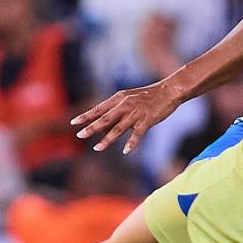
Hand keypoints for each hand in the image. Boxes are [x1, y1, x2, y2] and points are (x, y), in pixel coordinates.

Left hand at [72, 77, 187, 154]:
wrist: (169, 90)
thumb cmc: (148, 96)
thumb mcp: (129, 97)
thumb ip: (117, 108)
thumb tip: (104, 120)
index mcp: (119, 99)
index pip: (99, 108)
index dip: (86, 116)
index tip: (74, 122)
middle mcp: (125, 105)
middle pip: (105, 119)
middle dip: (91, 128)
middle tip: (79, 135)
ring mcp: (135, 113)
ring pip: (118, 128)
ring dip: (107, 140)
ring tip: (96, 148)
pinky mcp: (147, 120)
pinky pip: (137, 134)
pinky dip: (131, 143)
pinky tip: (126, 151)